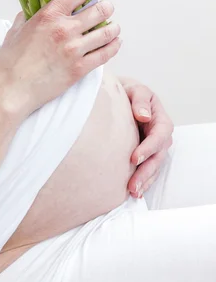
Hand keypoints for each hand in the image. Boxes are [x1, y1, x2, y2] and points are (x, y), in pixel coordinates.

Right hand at [0, 0, 120, 120]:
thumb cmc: (10, 61)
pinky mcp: (80, 69)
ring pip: (108, 32)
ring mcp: (74, 49)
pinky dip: (114, 46)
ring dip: (114, 27)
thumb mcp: (16, 30)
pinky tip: (115, 43)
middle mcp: (65, 29)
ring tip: (113, 27)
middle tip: (106, 9)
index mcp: (49, 14)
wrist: (12, 90)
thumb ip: (27, 16)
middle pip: (101, 10)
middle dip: (107, 8)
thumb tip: (33, 8)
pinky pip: (107, 53)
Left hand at [120, 78, 173, 197]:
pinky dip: (142, 181)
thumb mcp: (135, 89)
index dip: (148, 148)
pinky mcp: (146, 155)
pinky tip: (134, 192)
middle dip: (145, 172)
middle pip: (157, 157)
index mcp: (160, 120)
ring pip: (153, 167)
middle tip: (132, 185)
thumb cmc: (129, 92)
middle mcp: (160, 136)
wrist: (121, 95)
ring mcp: (154, 147)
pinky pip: (147, 170)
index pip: (158, 136)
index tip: (134, 158)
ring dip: (144, 181)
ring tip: (132, 192)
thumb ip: (140, 100)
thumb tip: (144, 115)